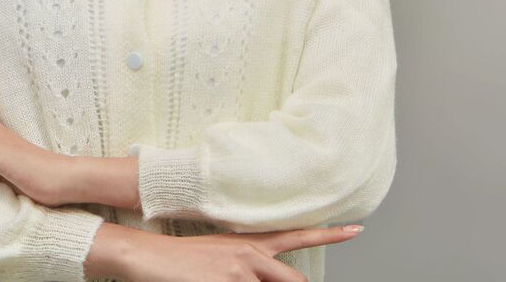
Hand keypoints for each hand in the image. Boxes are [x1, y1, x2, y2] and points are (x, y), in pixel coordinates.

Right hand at [85, 221, 365, 281]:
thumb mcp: (221, 255)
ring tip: (223, 277)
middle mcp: (250, 255)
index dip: (329, 233)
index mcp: (251, 243)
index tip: (356, 228)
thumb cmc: (184, 259)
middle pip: (293, 280)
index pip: (297, 236)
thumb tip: (268, 274)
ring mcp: (238, 272)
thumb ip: (249, 264)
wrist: (148, 257)